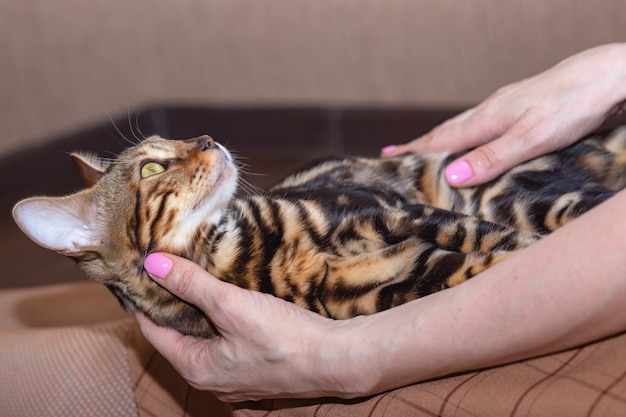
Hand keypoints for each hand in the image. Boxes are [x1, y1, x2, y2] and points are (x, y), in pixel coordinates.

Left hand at [134, 253, 372, 401]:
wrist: (335, 359)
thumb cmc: (283, 338)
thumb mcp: (231, 305)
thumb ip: (192, 285)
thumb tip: (154, 264)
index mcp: (196, 368)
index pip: (153, 331)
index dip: (145, 300)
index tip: (142, 273)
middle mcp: (211, 378)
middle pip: (179, 336)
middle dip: (174, 303)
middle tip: (168, 270)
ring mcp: (235, 377)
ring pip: (205, 339)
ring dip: (199, 312)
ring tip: (196, 279)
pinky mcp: (257, 369)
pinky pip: (227, 343)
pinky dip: (222, 322)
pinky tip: (231, 301)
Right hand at [382, 43, 625, 186]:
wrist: (608, 76)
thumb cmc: (572, 105)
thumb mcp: (531, 138)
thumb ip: (491, 157)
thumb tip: (451, 176)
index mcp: (487, 119)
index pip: (440, 140)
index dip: (413, 152)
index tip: (386, 158)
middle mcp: (492, 111)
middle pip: (446, 132)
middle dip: (420, 146)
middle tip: (397, 156)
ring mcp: (507, 107)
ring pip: (464, 127)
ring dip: (441, 140)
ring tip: (427, 150)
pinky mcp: (522, 107)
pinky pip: (482, 126)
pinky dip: (466, 136)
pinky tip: (475, 141)